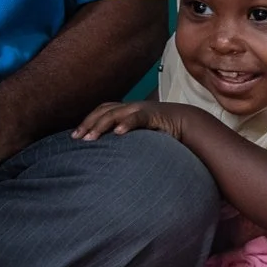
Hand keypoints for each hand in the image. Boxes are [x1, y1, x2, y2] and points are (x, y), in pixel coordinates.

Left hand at [72, 100, 197, 142]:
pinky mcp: (154, 115)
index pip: (102, 111)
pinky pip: (137, 117)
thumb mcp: (141, 137)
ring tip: (91, 138)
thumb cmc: (164, 134)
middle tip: (77, 138)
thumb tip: (110, 158)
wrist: (191, 124)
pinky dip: (126, 124)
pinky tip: (118, 133)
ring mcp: (142, 110)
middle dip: (88, 123)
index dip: (88, 121)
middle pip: (104, 110)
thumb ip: (127, 143)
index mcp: (127, 111)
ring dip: (101, 125)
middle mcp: (132, 108)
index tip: (75, 137)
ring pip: (115, 113)